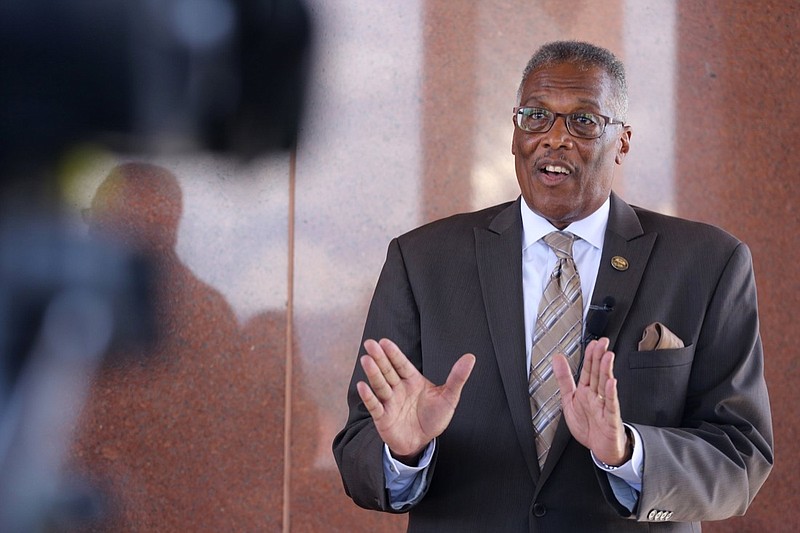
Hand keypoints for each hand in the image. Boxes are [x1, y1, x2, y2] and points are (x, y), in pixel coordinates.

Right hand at [356, 338, 475, 461]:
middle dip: (379, 358)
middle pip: (388, 370)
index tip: (384, 341)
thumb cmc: (434, 417)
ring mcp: (389, 402)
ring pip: (380, 385)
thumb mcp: (449, 397)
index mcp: (412, 380)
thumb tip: (470, 357)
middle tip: (370, 344)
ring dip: (373, 373)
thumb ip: (457, 377)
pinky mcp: (383, 417)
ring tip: (366, 360)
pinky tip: (362, 387)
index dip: (393, 353)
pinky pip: (374, 406)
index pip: (401, 364)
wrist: (422, 442)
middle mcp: (398, 388)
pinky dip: (368, 397)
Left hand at [552, 338, 629, 465]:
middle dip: (600, 358)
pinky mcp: (610, 418)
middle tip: (603, 343)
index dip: (590, 356)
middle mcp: (596, 396)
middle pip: (598, 374)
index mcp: (586, 391)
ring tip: (607, 356)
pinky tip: (611, 382)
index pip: (589, 370)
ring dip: (606, 371)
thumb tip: (557, 359)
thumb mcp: (569, 400)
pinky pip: (610, 405)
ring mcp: (604, 406)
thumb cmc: (587, 425)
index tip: (593, 343)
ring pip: (605, 386)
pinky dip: (610, 393)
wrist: (599, 448)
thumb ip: (563, 379)